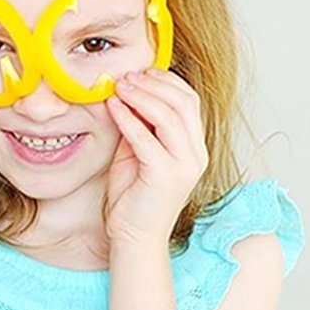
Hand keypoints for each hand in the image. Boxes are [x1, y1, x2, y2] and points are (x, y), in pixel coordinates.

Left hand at [104, 68, 207, 246]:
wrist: (134, 238)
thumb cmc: (132, 198)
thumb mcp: (136, 154)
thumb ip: (138, 128)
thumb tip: (127, 97)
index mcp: (193, 147)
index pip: (189, 102)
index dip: (166, 82)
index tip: (141, 71)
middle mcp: (195, 154)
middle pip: (183, 103)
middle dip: (154, 84)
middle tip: (128, 75)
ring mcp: (184, 164)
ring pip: (169, 116)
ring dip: (142, 96)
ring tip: (119, 86)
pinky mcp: (165, 175)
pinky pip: (147, 138)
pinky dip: (129, 118)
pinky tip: (113, 107)